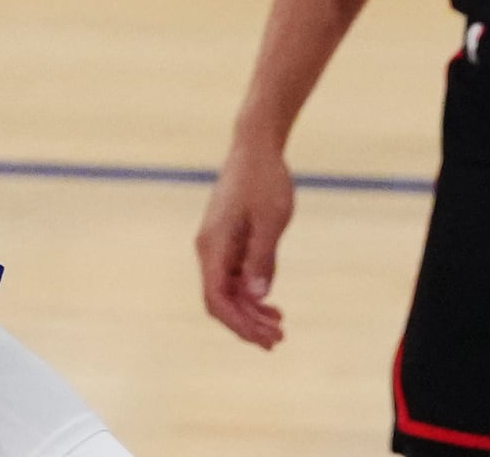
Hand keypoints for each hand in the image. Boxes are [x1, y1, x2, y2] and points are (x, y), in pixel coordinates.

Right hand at [195, 137, 297, 348]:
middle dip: (247, 325)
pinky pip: (235, 277)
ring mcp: (218, 246)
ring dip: (251, 313)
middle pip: (221, 301)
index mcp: (213, 245)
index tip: (264, 339)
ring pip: (229, 292)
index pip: (217, 299)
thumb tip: (256, 296)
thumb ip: (262, 258)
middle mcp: (209, 249)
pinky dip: (252, 295)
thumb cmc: (265, 180)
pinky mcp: (229, 241)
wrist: (256, 148)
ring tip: (279, 329)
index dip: (238, 324)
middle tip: (279, 340)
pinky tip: (272, 305)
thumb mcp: (271, 220)